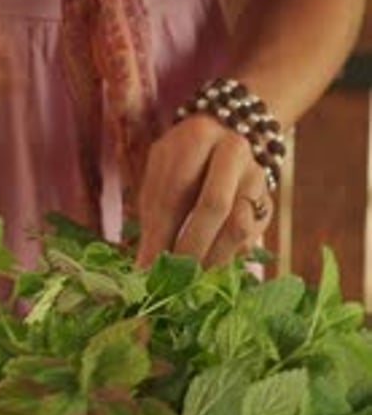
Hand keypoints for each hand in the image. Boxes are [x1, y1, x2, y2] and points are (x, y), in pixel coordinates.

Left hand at [136, 113, 273, 266]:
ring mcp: (256, 176)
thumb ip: (154, 215)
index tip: (146, 266)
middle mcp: (235, 150)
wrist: (229, 138)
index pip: (177, 189)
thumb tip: (145, 267)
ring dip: (211, 259)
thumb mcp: (162, 176)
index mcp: (199, 135)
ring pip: (239, 227)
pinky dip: (226, 259)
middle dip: (189, 248)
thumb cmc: (184, 163)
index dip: (161, 232)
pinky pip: (250, 240)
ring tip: (188, 279)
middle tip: (171, 279)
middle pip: (215, 205)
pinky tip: (206, 268)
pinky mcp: (268, 204)